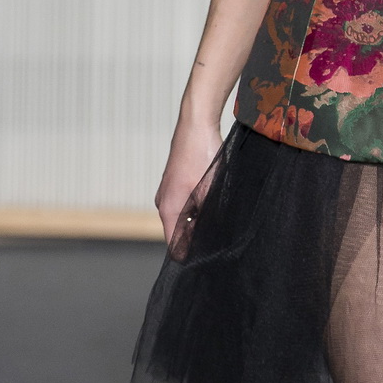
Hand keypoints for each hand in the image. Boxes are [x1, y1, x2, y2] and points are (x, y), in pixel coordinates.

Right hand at [155, 117, 223, 250]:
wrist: (196, 124)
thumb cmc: (202, 155)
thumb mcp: (211, 191)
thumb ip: (209, 218)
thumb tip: (212, 237)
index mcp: (169, 209)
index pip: (174, 245)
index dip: (189, 255)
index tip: (207, 258)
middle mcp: (164, 202)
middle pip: (178, 232)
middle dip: (196, 238)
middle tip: (219, 239)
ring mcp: (168, 192)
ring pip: (183, 217)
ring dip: (199, 221)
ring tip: (219, 219)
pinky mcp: (175, 183)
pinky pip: (185, 204)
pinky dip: (197, 208)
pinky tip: (213, 202)